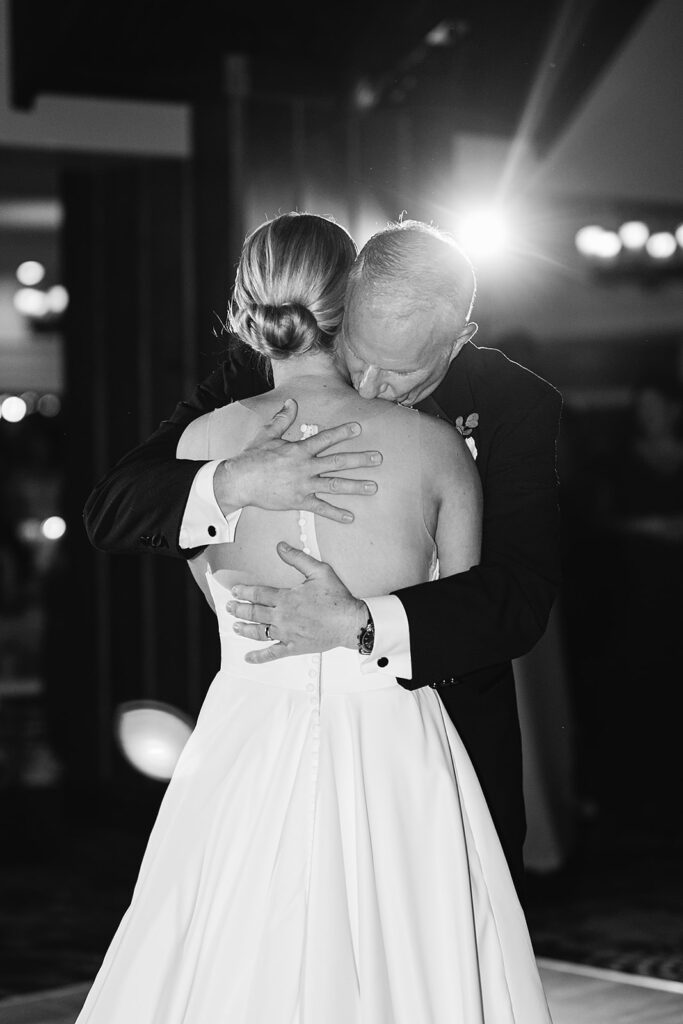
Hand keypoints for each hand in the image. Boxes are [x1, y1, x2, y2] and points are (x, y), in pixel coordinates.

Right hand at [215, 399, 381, 523]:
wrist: (240, 481)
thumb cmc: (252, 457)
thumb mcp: (267, 434)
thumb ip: (282, 419)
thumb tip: (292, 402)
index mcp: (299, 449)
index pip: (325, 438)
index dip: (342, 432)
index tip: (359, 428)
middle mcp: (305, 466)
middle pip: (338, 462)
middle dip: (360, 460)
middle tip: (378, 458)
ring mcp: (304, 485)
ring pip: (335, 485)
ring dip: (356, 486)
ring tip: (373, 487)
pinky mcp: (299, 501)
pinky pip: (321, 508)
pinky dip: (335, 513)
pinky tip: (350, 517)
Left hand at [226, 541, 366, 663]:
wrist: (350, 622)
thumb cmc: (337, 598)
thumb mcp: (319, 571)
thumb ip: (298, 558)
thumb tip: (281, 547)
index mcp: (287, 598)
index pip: (258, 594)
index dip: (244, 592)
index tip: (235, 591)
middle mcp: (283, 616)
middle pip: (254, 613)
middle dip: (239, 609)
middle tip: (230, 607)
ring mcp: (287, 633)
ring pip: (259, 632)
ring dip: (244, 629)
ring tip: (235, 626)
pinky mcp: (294, 647)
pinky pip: (273, 653)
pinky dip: (259, 656)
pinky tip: (249, 657)